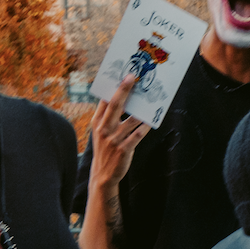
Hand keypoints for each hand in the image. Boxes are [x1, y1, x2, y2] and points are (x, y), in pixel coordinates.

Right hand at [88, 74, 150, 190]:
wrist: (103, 174)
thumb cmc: (105, 148)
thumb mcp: (100, 131)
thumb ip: (106, 116)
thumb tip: (120, 97)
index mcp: (97, 122)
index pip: (104, 101)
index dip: (112, 87)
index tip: (120, 74)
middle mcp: (104, 129)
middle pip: (115, 105)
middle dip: (123, 90)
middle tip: (131, 77)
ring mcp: (113, 139)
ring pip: (130, 119)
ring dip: (141, 108)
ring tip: (150, 97)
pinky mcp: (123, 149)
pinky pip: (137, 135)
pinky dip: (145, 127)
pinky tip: (152, 120)